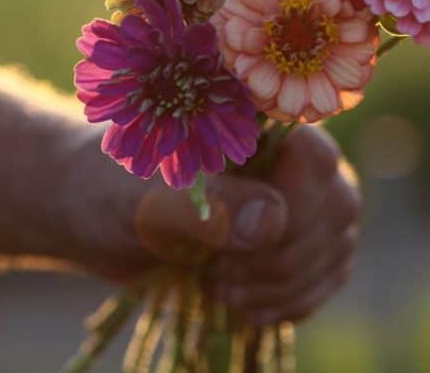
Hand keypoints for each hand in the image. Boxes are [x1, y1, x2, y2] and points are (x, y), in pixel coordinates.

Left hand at [60, 124, 359, 324]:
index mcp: (256, 123)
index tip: (236, 241)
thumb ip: (207, 206)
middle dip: (281, 258)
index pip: (317, 158)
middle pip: (336, 208)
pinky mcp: (294, 243)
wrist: (93, 211)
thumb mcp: (144, 199)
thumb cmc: (108, 188)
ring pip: (335, 248)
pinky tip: (242, 305)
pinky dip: (289, 303)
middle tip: (217, 275)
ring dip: (281, 286)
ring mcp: (299, 201)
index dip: (293, 208)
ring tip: (219, 288)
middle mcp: (288, 157)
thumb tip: (272, 220)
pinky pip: (324, 278)